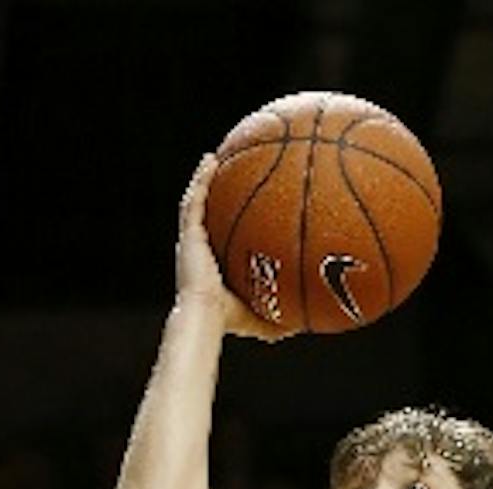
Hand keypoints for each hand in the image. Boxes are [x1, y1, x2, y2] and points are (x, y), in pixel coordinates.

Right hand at [176, 153, 292, 341]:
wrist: (206, 315)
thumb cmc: (229, 321)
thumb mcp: (261, 316)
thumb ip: (279, 318)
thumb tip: (305, 326)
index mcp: (212, 265)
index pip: (219, 236)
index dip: (226, 220)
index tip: (240, 206)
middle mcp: (199, 250)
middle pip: (207, 214)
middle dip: (215, 194)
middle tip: (230, 174)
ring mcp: (191, 240)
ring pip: (195, 201)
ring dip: (204, 179)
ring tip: (215, 158)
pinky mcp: (188, 234)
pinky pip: (193, 199)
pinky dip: (201, 179)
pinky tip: (210, 160)